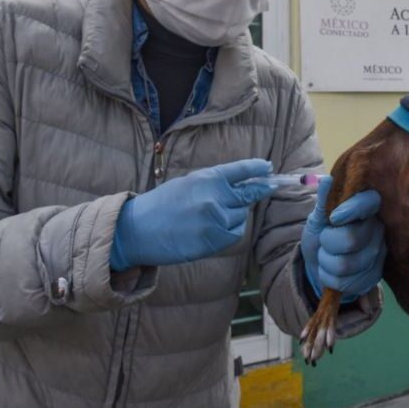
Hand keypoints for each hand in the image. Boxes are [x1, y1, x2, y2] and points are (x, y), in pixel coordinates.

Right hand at [110, 159, 276, 270]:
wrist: (137, 230)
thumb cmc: (162, 205)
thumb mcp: (188, 183)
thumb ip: (215, 183)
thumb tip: (243, 184)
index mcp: (207, 178)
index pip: (241, 170)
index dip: (257, 169)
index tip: (268, 167)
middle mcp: (215, 197)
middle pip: (248, 195)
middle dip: (259, 191)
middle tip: (271, 186)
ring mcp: (216, 220)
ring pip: (241, 216)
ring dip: (235, 216)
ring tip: (211, 217)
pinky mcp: (214, 240)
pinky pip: (234, 234)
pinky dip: (229, 232)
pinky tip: (212, 230)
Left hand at [301, 176, 386, 300]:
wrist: (320, 263)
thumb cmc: (322, 233)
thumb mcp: (318, 217)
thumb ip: (324, 201)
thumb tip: (327, 180)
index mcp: (369, 208)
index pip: (369, 202)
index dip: (351, 209)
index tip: (333, 218)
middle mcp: (379, 229)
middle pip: (351, 239)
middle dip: (327, 243)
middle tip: (325, 241)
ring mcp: (379, 254)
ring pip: (345, 264)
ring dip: (326, 262)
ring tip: (327, 256)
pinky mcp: (374, 276)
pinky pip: (346, 282)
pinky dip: (329, 278)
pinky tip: (333, 271)